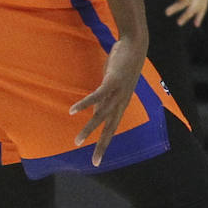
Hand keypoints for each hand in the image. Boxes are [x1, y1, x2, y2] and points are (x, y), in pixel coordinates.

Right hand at [70, 31, 146, 165]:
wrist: (135, 46)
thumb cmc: (123, 63)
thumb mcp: (114, 83)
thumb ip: (106, 96)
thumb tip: (95, 106)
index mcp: (122, 104)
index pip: (113, 128)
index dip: (105, 144)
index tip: (97, 160)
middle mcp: (121, 102)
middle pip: (110, 129)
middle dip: (101, 146)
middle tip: (94, 162)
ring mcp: (117, 92)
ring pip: (101, 116)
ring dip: (88, 129)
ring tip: (76, 141)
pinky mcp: (112, 81)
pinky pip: (96, 97)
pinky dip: (84, 104)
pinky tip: (73, 111)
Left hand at [166, 0, 207, 26]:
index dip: (190, 9)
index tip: (182, 16)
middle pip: (198, 4)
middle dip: (188, 14)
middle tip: (178, 23)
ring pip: (201, 6)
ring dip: (193, 15)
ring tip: (187, 24)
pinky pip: (202, 5)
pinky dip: (199, 13)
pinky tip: (196, 21)